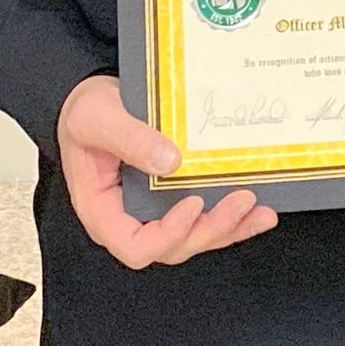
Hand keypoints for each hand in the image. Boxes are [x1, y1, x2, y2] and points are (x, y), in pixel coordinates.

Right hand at [57, 74, 275, 270]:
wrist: (93, 99)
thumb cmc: (85, 112)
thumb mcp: (97, 118)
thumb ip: (130, 139)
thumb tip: (170, 162)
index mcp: (102, 210)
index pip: (134, 245)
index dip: (167, 234)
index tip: (191, 204)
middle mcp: (129, 219)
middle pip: (173, 246)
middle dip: (210, 229)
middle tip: (241, 200)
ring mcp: (153, 212)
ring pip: (194, 237)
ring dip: (229, 228)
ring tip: (259, 211)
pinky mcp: (172, 199)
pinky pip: (203, 218)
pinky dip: (233, 218)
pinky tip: (258, 211)